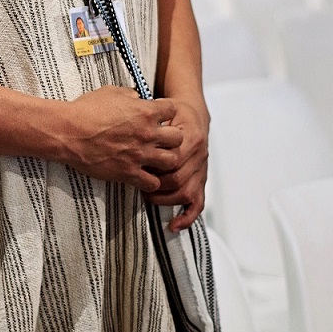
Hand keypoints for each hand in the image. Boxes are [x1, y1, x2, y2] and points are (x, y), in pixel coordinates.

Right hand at [62, 86, 183, 193]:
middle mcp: (147, 134)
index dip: (167, 112)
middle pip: (178, 138)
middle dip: (172, 138)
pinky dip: (151, 181)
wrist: (68, 132)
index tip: (161, 116)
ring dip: (166, 160)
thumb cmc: (85, 111)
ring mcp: (139, 155)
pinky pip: (152, 183)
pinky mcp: (129, 173)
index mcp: (144, 112)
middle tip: (163, 139)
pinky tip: (144, 175)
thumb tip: (136, 97)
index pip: (172, 110)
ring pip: (171, 162)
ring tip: (157, 159)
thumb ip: (129, 95)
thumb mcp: (110, 92)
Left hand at [144, 99, 208, 230]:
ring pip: (187, 192)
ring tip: (148, 197)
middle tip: (138, 182)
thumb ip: (152, 116)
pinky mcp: (201, 179)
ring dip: (166, 199)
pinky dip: (187, 216)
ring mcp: (202, 169)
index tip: (137, 165)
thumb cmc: (175, 110)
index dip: (155, 165)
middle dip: (156, 183)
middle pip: (178, 178)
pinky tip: (174, 225)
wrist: (194, 114)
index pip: (174, 157)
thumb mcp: (164, 106)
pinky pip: (198, 202)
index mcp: (190, 135)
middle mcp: (199, 154)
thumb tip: (131, 123)